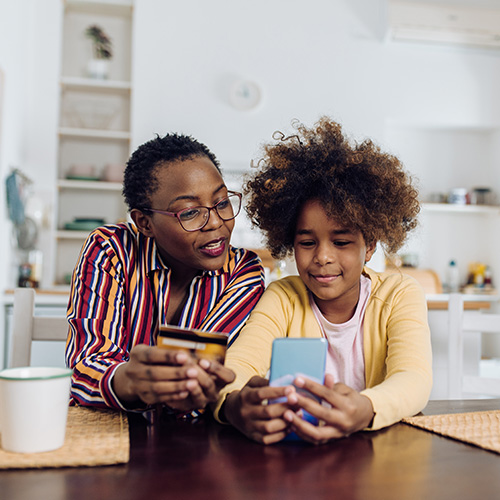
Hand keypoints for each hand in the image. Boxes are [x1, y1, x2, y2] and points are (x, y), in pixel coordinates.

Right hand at [112, 345, 234, 411]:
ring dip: (177, 386)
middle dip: (176, 373)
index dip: (168, 356)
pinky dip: (173, 396)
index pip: (152, 355)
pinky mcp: (144, 397)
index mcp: (137, 354)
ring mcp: (137, 386)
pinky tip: (186, 392)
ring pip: (157, 388)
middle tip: (194, 372)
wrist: (132, 377)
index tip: (185, 356)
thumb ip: (167, 350)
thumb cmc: (151, 359)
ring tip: (193, 383)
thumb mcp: (153, 350)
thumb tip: (189, 349)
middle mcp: (134, 370)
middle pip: (155, 373)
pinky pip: (159, 398)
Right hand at [223, 376, 295, 444]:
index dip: (277, 392)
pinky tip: (291, 426)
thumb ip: (264, 381)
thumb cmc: (248, 394)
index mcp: (246, 397)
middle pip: (268, 412)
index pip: (262, 394)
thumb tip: (282, 380)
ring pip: (269, 427)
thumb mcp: (252, 383)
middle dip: (286, 407)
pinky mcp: (252, 437)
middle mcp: (245, 412)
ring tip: (298, 414)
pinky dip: (281, 434)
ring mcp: (248, 426)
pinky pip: (268, 439)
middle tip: (299, 402)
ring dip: (286, 422)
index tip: (292, 389)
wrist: (231, 410)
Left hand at [283, 374, 373, 444]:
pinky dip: (302, 433)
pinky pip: (315, 440)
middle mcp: (343, 421)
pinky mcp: (331, 440)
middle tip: (290, 396)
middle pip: (322, 413)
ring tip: (286, 414)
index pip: (327, 394)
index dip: (312, 386)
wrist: (364, 417)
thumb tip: (325, 375)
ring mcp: (337, 433)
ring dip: (300, 424)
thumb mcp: (345, 389)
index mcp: (348, 406)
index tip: (297, 379)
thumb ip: (332, 385)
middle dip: (304, 404)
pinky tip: (291, 424)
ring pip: (317, 433)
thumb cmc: (351, 399)